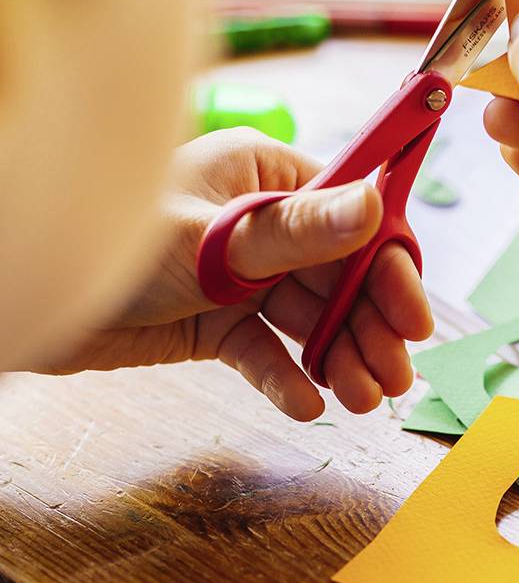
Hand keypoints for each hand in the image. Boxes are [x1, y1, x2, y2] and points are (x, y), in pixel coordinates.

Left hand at [31, 129, 432, 419]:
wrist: (33, 299)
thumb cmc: (111, 238)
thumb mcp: (215, 237)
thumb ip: (299, 231)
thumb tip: (377, 205)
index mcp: (267, 177)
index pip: (354, 221)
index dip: (390, 271)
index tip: (416, 319)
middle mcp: (262, 224)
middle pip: (340, 278)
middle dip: (369, 329)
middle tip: (396, 378)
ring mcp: (241, 276)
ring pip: (309, 320)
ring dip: (338, 359)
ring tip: (360, 401)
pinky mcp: (217, 323)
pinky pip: (265, 351)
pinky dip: (286, 378)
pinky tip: (306, 405)